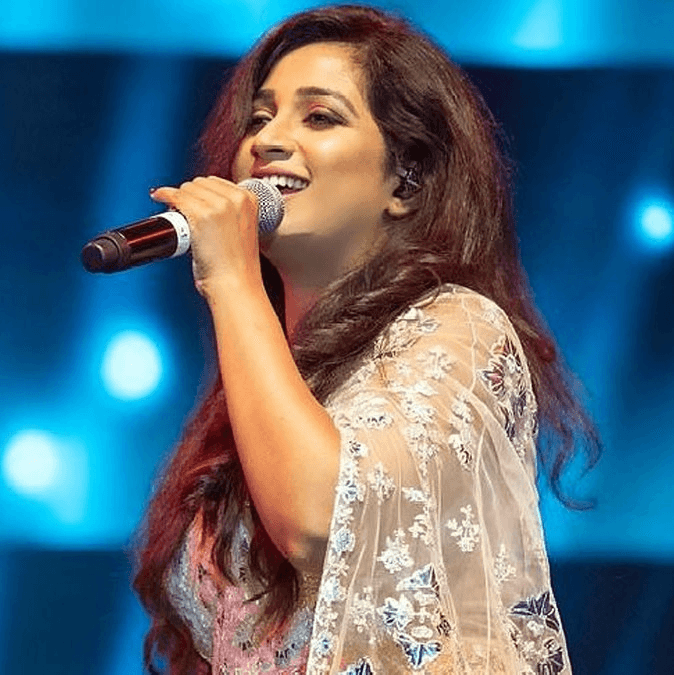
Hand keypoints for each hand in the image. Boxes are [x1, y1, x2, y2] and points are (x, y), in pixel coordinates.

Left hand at [150, 176, 261, 293]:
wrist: (235, 285)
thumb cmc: (236, 267)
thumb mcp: (241, 231)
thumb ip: (229, 214)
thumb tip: (204, 204)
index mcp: (248, 199)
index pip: (215, 182)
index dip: (201, 192)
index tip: (193, 201)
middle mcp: (236, 198)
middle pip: (200, 183)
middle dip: (190, 195)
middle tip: (185, 212)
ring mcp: (218, 206)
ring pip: (187, 189)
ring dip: (178, 198)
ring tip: (179, 216)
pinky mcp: (201, 215)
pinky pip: (175, 197)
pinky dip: (164, 195)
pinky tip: (159, 197)